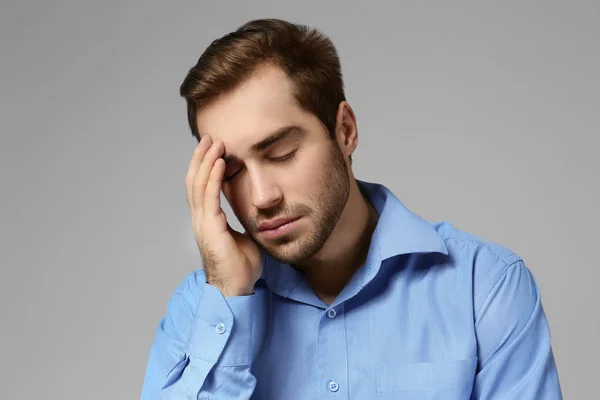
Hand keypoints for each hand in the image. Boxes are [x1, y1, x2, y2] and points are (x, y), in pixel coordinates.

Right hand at [185, 135, 262, 296]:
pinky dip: (213, 177)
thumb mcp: (245, 237)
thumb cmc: (241, 267)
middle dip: (201, 158)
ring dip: (206, 161)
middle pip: (195, 181)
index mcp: (207, 221)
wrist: (236, 288)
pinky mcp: (210, 228)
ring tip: (214, 143)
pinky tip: (220, 162)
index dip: (204, 167)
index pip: (201, 187)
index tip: (213, 149)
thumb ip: (245, 223)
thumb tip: (257, 212)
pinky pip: (210, 197)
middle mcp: (200, 219)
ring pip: (199, 185)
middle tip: (209, 137)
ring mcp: (203, 223)